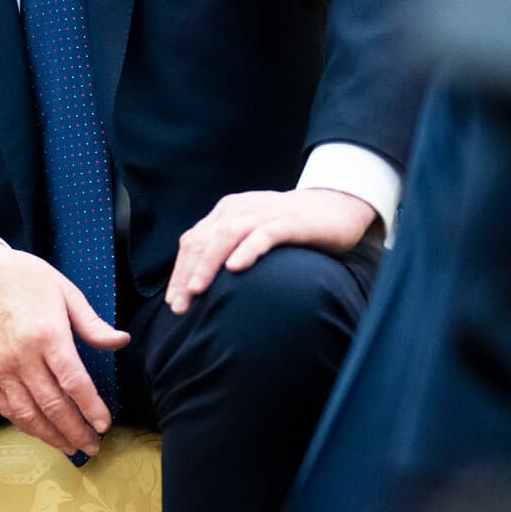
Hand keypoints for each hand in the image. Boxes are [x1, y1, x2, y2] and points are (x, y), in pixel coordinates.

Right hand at [0, 239, 128, 456]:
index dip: (90, 408)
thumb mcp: (67, 293)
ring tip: (72, 448)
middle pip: (52, 405)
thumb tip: (122, 342)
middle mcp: (22, 356)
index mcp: (47, 334)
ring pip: (28, 414)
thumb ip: (93, 325)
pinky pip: (7, 409)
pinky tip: (44, 433)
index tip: (104, 425)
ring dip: (52, 436)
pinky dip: (27, 426)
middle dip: (75, 431)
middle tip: (93, 445)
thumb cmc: (29, 281)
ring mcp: (1, 368)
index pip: (73, 382)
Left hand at [165, 187, 377, 314]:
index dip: (180, 273)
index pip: (193, 242)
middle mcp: (240, 210)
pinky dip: (247, 250)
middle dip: (187, 274)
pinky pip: (264, 234)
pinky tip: (235, 268)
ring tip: (198, 291)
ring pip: (226, 235)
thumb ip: (230, 252)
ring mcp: (264, 213)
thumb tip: (203, 288)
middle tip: (181, 306)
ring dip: (208, 264)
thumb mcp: (253, 236)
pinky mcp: (290, 221)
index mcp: (226, 213)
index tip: (174, 303)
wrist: (337, 205)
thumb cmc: (292, 229)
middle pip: (203, 240)